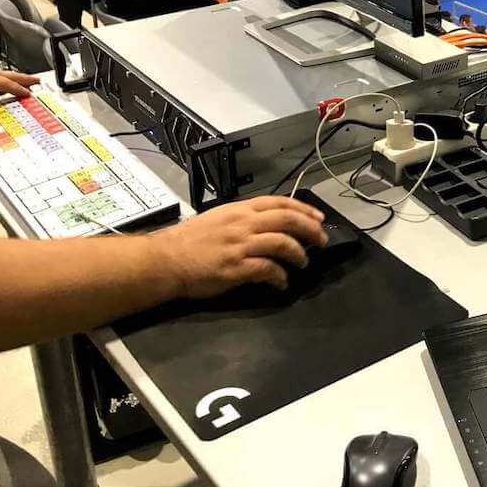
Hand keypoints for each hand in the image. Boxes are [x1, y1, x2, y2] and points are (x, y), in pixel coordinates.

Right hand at [151, 196, 328, 297]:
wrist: (166, 260)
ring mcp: (240, 245)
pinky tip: (281, 283)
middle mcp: (243, 223)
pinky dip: (279, 276)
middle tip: (321, 240)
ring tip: (303, 262)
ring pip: (283, 243)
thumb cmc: (190, 240)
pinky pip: (268, 269)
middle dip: (311, 229)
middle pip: (288, 220)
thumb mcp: (219, 217)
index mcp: (240, 209)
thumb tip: (268, 223)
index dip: (304, 209)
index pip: (280, 203)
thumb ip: (244, 218)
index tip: (318, 218)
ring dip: (299, 254)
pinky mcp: (236, 267)